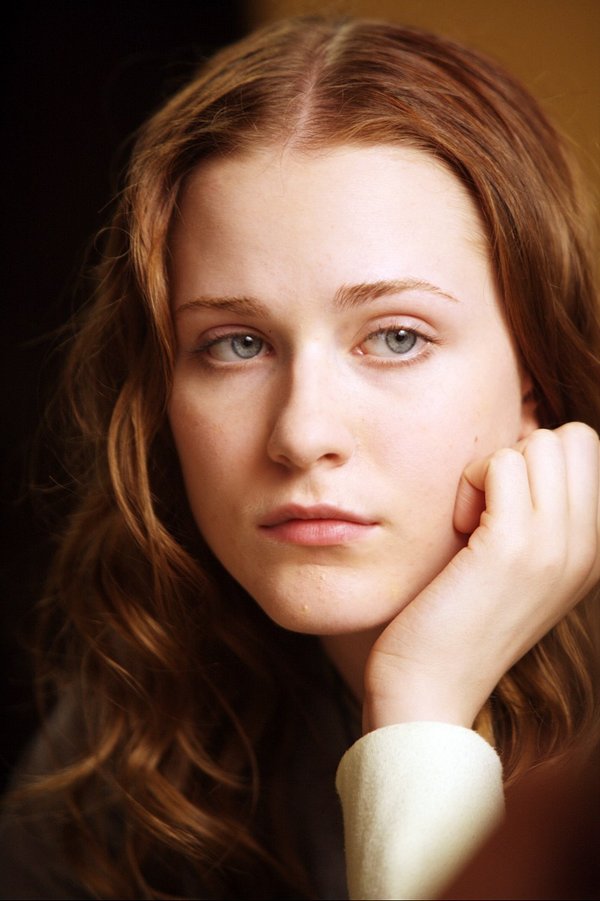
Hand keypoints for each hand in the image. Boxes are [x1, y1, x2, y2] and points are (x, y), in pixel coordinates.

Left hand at [362, 422, 599, 732]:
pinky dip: (470, 482)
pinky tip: (459, 528)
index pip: (585, 451)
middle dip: (521, 456)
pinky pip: (501, 462)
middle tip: (489, 510)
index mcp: (591, 552)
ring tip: (472, 523)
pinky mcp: (513, 547)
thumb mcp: (513, 567)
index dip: (536, 462)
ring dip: (492, 470)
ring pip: (539, 442)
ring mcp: (556, 547)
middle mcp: (587, 548)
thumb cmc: (454, 620)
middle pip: (571, 438)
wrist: (431, 690)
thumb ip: (533, 515)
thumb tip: (518, 447)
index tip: (504, 508)